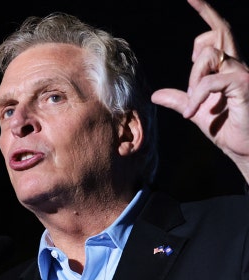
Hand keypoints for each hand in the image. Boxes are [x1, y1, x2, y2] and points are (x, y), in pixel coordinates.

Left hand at [151, 0, 248, 181]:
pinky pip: (210, 81)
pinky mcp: (244, 84)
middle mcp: (238, 65)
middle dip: (203, 24)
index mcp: (227, 68)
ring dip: (194, 80)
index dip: (206, 12)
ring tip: (193, 106)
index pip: (218, 33)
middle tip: (192, 24)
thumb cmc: (227, 130)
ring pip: (209, 56)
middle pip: (217, 34)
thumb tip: (156, 94)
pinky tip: (194, 112)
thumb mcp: (195, 112)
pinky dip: (197, 97)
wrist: (245, 150)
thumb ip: (180, 99)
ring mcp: (243, 73)